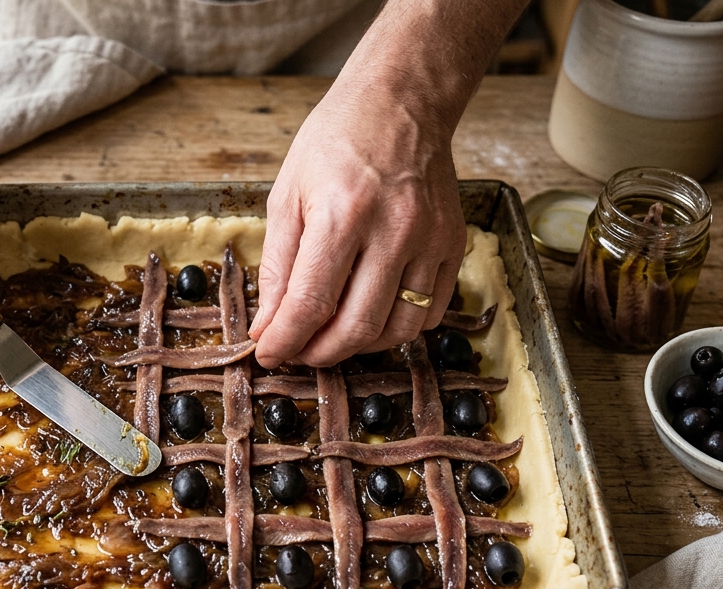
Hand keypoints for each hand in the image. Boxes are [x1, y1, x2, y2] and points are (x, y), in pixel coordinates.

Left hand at [249, 91, 465, 368]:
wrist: (401, 101)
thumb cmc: (336, 142)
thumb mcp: (287, 194)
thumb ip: (277, 266)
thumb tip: (268, 325)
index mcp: (343, 213)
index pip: (311, 303)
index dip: (285, 340)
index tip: (269, 354)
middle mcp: (394, 229)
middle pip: (357, 326)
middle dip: (320, 353)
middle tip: (298, 351)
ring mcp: (431, 239)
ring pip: (398, 329)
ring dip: (360, 346)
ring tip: (332, 336)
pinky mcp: (453, 243)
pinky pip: (430, 312)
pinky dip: (398, 328)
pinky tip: (371, 315)